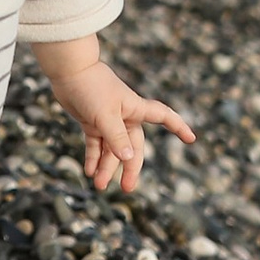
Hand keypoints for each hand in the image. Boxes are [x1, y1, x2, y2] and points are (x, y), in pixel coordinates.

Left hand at [43, 48, 194, 194]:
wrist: (68, 71)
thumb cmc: (91, 88)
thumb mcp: (105, 116)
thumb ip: (117, 138)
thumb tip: (128, 159)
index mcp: (135, 109)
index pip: (163, 117)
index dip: (178, 127)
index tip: (191, 139)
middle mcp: (124, 116)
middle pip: (133, 146)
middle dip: (130, 167)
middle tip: (126, 188)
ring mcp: (107, 120)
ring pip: (111, 149)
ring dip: (106, 167)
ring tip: (98, 185)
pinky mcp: (91, 122)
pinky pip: (96, 145)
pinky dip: (93, 158)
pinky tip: (89, 172)